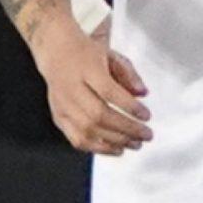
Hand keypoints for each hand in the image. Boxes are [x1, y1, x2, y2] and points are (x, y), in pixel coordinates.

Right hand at [35, 27, 149, 154]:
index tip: (146, 115)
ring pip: (88, 130)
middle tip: (146, 134)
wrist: (56, 53)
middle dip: (127, 128)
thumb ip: (129, 74)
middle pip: (99, 114)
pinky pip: (77, 139)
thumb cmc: (86, 54)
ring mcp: (63, 105)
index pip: (108, 91)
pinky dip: (98, 148)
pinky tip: (116, 149)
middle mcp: (71, 88)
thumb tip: (143, 93)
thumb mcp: (112, 56)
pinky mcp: (59, 117)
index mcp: (86, 68)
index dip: (129, 106)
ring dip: (115, 141)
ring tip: (135, 144)